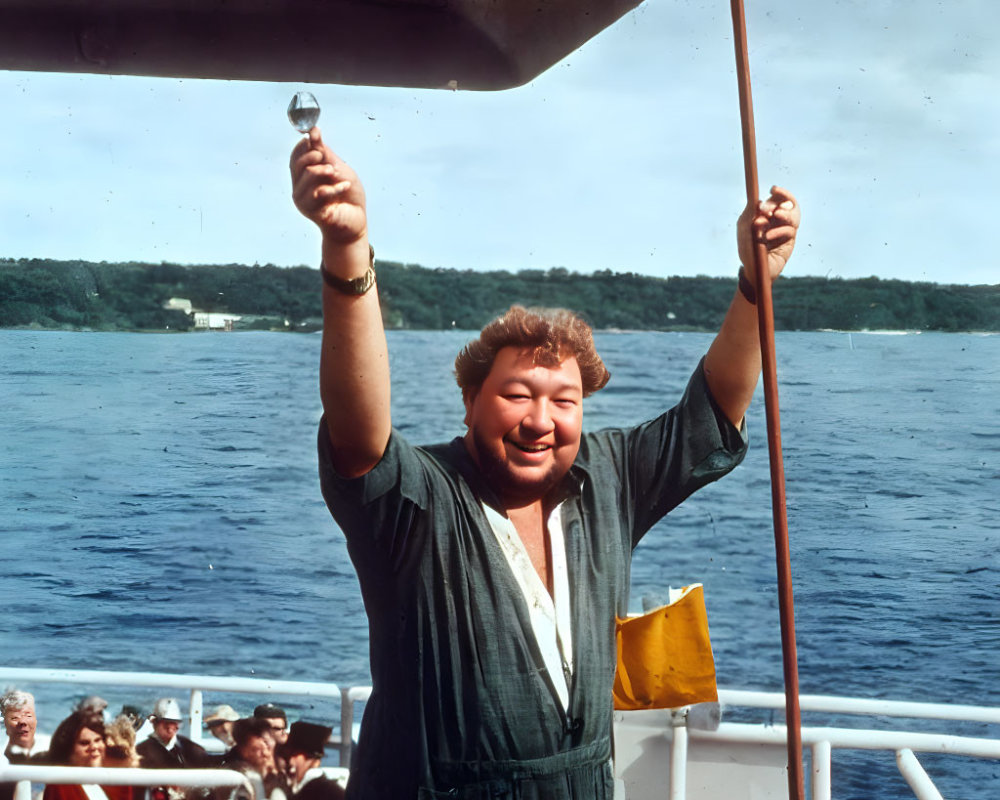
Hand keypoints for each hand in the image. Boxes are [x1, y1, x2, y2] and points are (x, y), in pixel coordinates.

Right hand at [290, 127, 366, 244]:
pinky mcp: (311, 211)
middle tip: (325, 157)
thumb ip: (326, 153)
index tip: (314, 136)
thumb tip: (313, 131)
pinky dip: (334, 187)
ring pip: (306, 176)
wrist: (356, 222)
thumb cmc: (349, 196)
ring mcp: (303, 200)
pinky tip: (345, 187)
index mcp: (305, 177)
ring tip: (336, 173)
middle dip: (311, 156)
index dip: (303, 145)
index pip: (296, 157)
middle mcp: (300, 188)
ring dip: (323, 171)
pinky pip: (319, 192)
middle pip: (297, 164)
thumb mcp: (339, 169)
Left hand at [737, 186, 799, 281]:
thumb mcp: (744, 228)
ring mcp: (785, 228)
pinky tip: (767, 237)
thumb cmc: (747, 248)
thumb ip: (750, 214)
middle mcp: (778, 219)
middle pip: (788, 203)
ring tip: (776, 214)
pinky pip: (790, 230)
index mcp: (768, 213)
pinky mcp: (790, 240)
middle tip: (769, 209)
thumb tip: (759, 203)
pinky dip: (779, 231)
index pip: (778, 197)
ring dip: (785, 213)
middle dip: (778, 203)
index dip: (778, 192)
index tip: (773, 189)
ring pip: (794, 215)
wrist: (753, 269)